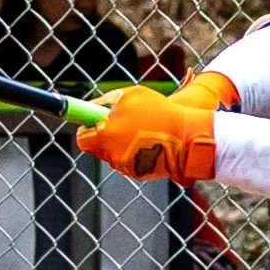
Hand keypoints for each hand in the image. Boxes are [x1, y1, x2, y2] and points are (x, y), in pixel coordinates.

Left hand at [77, 84, 217, 181]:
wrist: (187, 137)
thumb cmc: (160, 113)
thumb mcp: (130, 96)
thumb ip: (106, 102)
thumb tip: (93, 107)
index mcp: (105, 135)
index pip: (82, 138)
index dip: (86, 129)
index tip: (91, 122)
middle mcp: (112, 154)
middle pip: (97, 147)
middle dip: (104, 136)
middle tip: (121, 123)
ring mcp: (125, 167)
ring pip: (113, 155)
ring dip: (120, 144)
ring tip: (140, 131)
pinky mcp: (138, 174)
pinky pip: (128, 162)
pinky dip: (133, 154)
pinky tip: (148, 143)